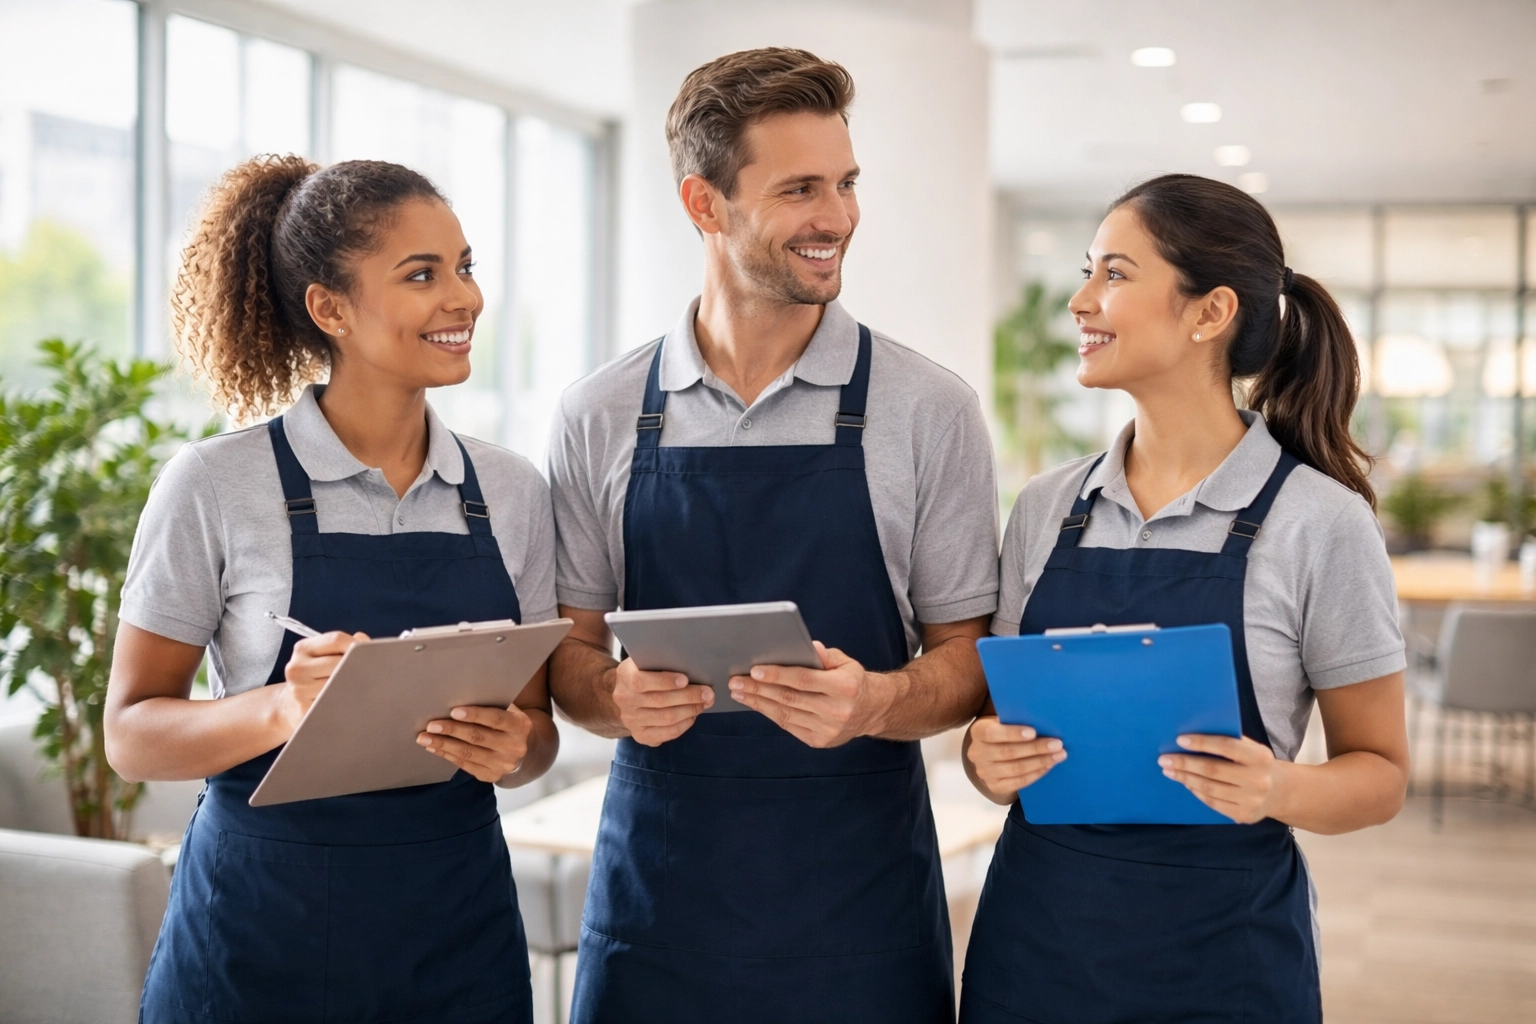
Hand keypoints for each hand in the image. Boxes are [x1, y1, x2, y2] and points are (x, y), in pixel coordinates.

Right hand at [281, 631, 368, 731]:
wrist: (289, 706)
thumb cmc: (315, 677)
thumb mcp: (324, 656)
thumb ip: (344, 645)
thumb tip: (363, 641)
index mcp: (303, 649)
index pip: (336, 640)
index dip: (357, 645)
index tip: (371, 651)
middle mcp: (297, 668)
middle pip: (339, 662)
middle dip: (358, 667)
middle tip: (373, 672)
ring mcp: (299, 690)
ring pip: (338, 684)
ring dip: (354, 686)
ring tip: (362, 687)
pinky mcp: (304, 710)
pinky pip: (333, 703)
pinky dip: (345, 702)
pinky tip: (350, 701)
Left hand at [417, 704, 534, 782]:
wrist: (527, 750)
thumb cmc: (510, 723)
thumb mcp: (510, 711)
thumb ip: (492, 705)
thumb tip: (458, 695)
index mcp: (520, 726)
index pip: (496, 719)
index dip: (474, 715)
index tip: (453, 711)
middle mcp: (514, 747)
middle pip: (478, 738)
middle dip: (452, 731)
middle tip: (431, 725)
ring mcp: (503, 765)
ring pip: (468, 754)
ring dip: (444, 745)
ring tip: (424, 738)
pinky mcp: (491, 776)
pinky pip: (465, 765)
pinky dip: (447, 755)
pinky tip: (434, 747)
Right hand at [611, 658, 713, 745]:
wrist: (629, 693)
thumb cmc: (646, 672)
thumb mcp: (648, 660)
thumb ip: (663, 661)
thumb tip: (693, 666)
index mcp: (624, 675)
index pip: (640, 681)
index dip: (664, 681)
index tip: (685, 679)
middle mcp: (624, 699)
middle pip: (659, 701)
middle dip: (688, 696)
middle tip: (708, 693)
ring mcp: (631, 719)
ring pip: (666, 718)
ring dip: (690, 710)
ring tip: (704, 703)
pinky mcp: (640, 735)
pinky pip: (667, 733)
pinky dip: (684, 724)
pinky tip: (693, 715)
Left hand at [727, 641, 889, 747]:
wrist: (871, 710)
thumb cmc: (852, 680)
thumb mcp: (845, 662)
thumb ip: (825, 655)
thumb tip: (806, 646)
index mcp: (845, 687)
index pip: (804, 680)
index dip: (778, 674)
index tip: (754, 669)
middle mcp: (837, 711)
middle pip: (789, 698)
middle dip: (758, 688)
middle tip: (735, 680)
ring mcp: (827, 729)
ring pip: (785, 714)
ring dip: (758, 702)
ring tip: (739, 691)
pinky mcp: (819, 741)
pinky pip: (788, 725)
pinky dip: (768, 713)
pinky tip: (755, 703)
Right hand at [964, 716, 1064, 804]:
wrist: (991, 756)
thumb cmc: (1002, 732)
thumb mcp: (1002, 722)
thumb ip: (1015, 720)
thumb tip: (1043, 720)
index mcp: (978, 732)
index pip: (992, 733)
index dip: (1012, 733)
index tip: (1033, 732)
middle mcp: (977, 753)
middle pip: (1008, 752)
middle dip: (1036, 748)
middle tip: (1057, 744)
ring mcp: (985, 772)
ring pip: (1016, 768)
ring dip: (1040, 762)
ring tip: (1058, 756)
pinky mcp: (995, 786)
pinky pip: (1019, 782)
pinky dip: (1036, 774)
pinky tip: (1048, 766)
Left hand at [1159, 734, 1285, 823]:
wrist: (1280, 792)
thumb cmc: (1256, 764)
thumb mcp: (1251, 749)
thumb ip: (1229, 741)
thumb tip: (1192, 737)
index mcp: (1260, 757)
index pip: (1227, 746)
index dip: (1202, 743)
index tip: (1180, 740)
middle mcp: (1258, 780)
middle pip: (1213, 770)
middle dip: (1185, 763)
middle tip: (1164, 759)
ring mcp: (1251, 800)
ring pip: (1209, 788)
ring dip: (1185, 778)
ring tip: (1170, 771)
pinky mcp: (1244, 815)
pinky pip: (1213, 803)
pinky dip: (1196, 792)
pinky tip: (1186, 783)